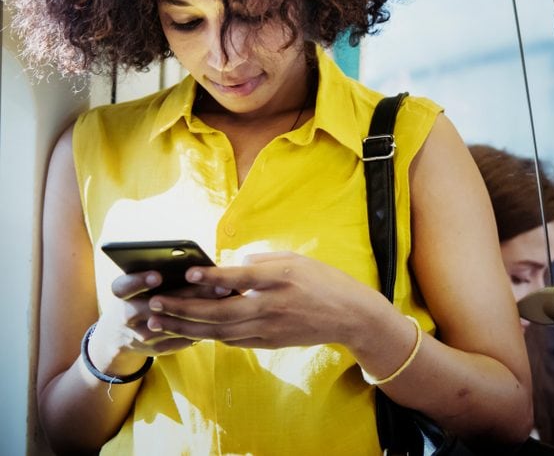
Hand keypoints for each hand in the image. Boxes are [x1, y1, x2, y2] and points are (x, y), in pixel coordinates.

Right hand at [88, 270, 230, 374]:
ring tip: (224, 299)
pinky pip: (180, 339)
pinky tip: (222, 316)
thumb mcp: (140, 284)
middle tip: (217, 285)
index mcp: (122, 294)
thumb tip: (197, 262)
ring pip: (172, 325)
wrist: (119, 335)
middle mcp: (127, 315)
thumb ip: (160, 273)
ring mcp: (141, 335)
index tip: (158, 275)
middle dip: (188, 295)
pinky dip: (200, 328)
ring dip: (200, 312)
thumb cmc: (139, 296)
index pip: (124, 287)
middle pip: (155, 306)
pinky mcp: (156, 349)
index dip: (139, 281)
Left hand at [145, 252, 384, 348]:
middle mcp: (272, 306)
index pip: (240, 278)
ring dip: (187, 327)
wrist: (350, 316)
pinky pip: (232, 341)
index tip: (188, 272)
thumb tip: (229, 268)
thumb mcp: (295, 259)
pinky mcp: (269, 343)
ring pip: (220, 331)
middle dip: (183, 309)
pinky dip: (209, 336)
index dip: (212, 276)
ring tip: (159, 322)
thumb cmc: (323, 281)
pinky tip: (190, 330)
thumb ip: (260, 261)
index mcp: (280, 279)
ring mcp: (270, 329)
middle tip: (155, 304)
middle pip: (220, 311)